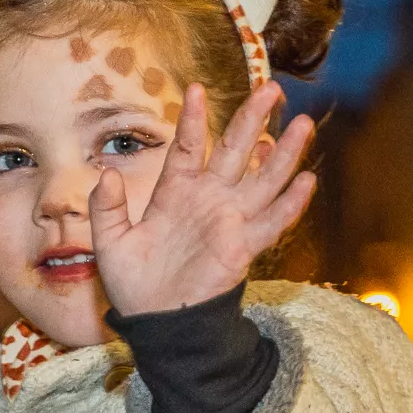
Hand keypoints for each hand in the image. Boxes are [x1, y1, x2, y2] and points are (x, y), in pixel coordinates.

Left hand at [88, 81, 316, 318]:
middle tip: (271, 88)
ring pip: (263, 180)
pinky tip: (307, 181)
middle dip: (253, 120)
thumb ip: (106, 208)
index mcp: (175, 192)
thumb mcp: (110, 243)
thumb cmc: (134, 284)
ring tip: (302, 124)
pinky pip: (271, 223)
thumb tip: (105, 175)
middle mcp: (208, 199)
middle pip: (236, 151)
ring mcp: (229, 221)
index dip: (195, 120)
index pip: (190, 147)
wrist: (155, 323)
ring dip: (284, 153)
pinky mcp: (243, 247)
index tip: (197, 88)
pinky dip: (290, 204)